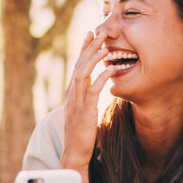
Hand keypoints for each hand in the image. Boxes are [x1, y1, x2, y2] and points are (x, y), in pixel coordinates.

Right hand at [61, 30, 112, 167]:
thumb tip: (93, 86)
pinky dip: (101, 78)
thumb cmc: (81, 132)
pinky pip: (93, 91)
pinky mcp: (85, 110)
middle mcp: (72, 93)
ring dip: (94, 59)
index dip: (83, 49)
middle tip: (98, 31)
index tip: (90, 34)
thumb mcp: (82, 110)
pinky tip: (111, 69)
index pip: (77, 65)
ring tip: (105, 46)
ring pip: (83, 74)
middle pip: (79, 65)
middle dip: (89, 47)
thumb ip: (86, 97)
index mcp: (71, 92)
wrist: (74, 151)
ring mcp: (77, 101)